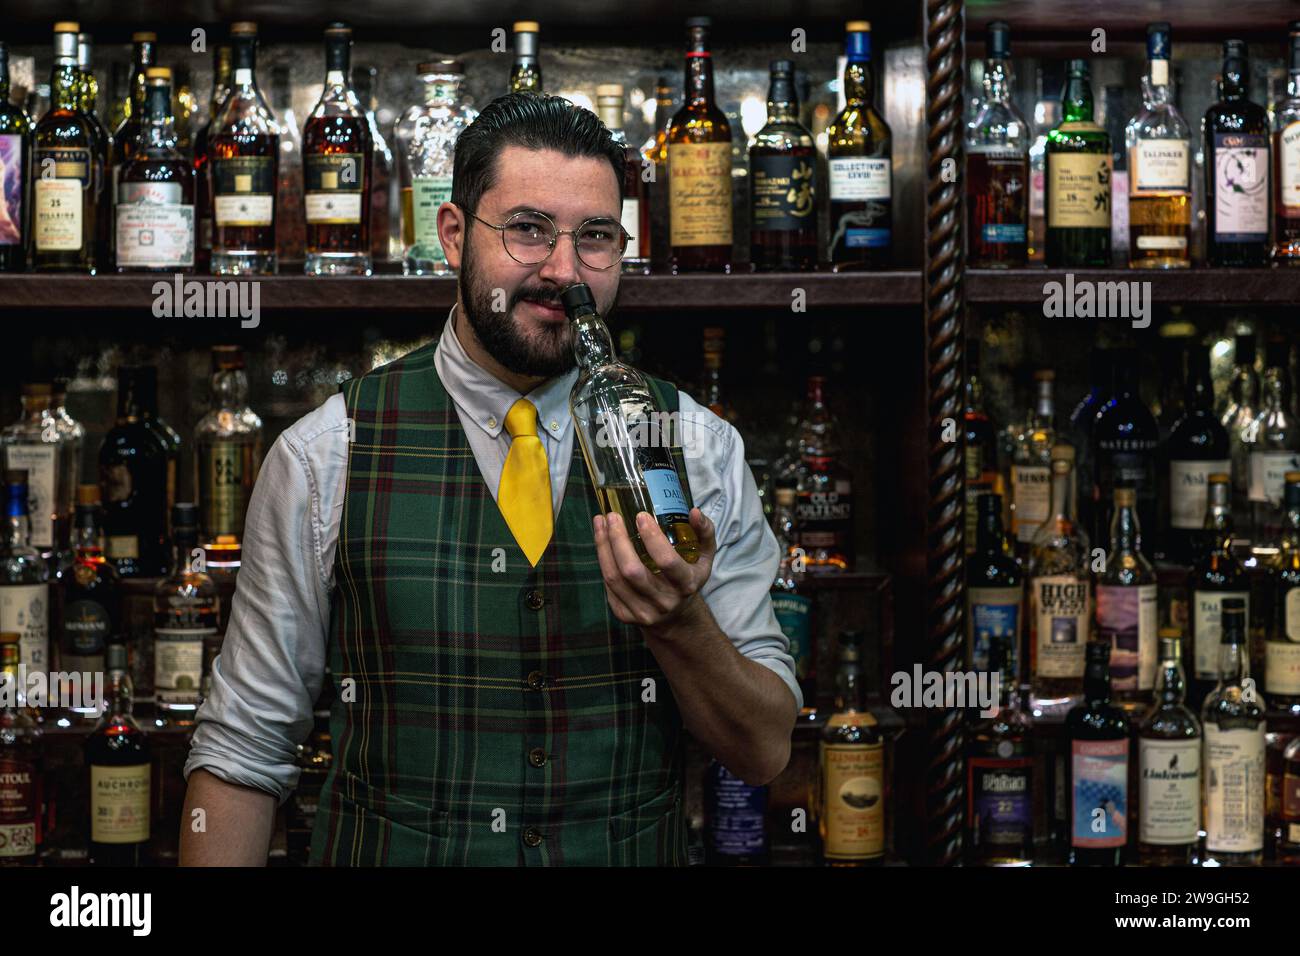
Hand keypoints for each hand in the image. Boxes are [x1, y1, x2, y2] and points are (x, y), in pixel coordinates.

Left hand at [593, 508, 715, 632]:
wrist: (677, 617)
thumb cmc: (689, 577)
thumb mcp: (705, 557)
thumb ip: (705, 532)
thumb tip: (694, 511)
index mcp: (686, 584)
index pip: (667, 561)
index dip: (652, 538)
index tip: (640, 516)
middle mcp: (664, 602)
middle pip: (632, 570)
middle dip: (618, 540)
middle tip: (612, 516)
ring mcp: (643, 612)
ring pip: (614, 578)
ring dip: (604, 547)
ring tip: (600, 523)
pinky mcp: (626, 616)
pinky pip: (608, 587)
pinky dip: (603, 561)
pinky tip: (602, 543)